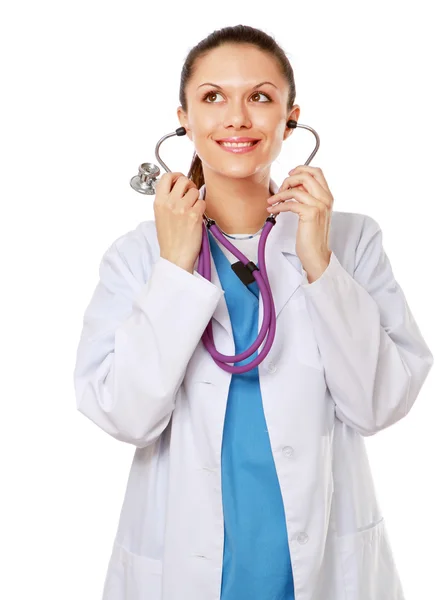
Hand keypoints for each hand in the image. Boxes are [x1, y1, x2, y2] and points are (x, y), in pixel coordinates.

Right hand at [154, 173, 205, 272]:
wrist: (175, 256)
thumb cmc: (169, 240)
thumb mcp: (160, 216)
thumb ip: (167, 201)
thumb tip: (177, 189)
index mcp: (159, 202)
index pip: (166, 177)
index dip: (176, 176)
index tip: (180, 180)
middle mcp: (170, 203)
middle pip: (183, 180)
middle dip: (189, 185)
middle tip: (190, 193)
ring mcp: (182, 208)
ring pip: (195, 190)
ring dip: (196, 198)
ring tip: (193, 209)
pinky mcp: (194, 215)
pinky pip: (202, 202)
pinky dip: (202, 209)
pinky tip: (197, 217)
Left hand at [267, 165, 332, 281]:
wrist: (317, 254)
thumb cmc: (313, 236)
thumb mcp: (313, 212)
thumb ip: (308, 197)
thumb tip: (293, 186)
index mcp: (328, 196)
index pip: (317, 172)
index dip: (301, 169)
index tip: (289, 175)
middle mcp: (326, 198)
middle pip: (306, 175)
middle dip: (289, 179)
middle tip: (280, 189)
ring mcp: (319, 205)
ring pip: (296, 189)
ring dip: (280, 194)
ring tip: (272, 201)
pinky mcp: (310, 214)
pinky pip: (290, 203)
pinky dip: (278, 205)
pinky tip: (273, 210)